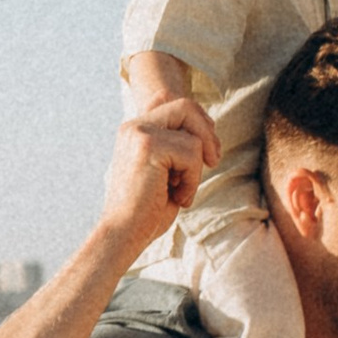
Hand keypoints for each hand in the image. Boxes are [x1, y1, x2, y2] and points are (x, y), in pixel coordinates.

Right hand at [100, 100, 215, 261]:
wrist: (123, 232)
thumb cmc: (146, 210)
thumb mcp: (165, 172)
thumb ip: (176, 146)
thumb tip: (200, 123)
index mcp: (134, 130)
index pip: (174, 104)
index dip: (198, 122)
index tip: (208, 150)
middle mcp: (134, 126)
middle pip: (186, 106)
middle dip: (207, 134)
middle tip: (213, 161)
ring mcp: (139, 133)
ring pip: (193, 137)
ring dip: (196, 169)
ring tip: (180, 190)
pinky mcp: (148, 146)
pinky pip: (191, 153)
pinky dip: (192, 179)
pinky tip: (177, 196)